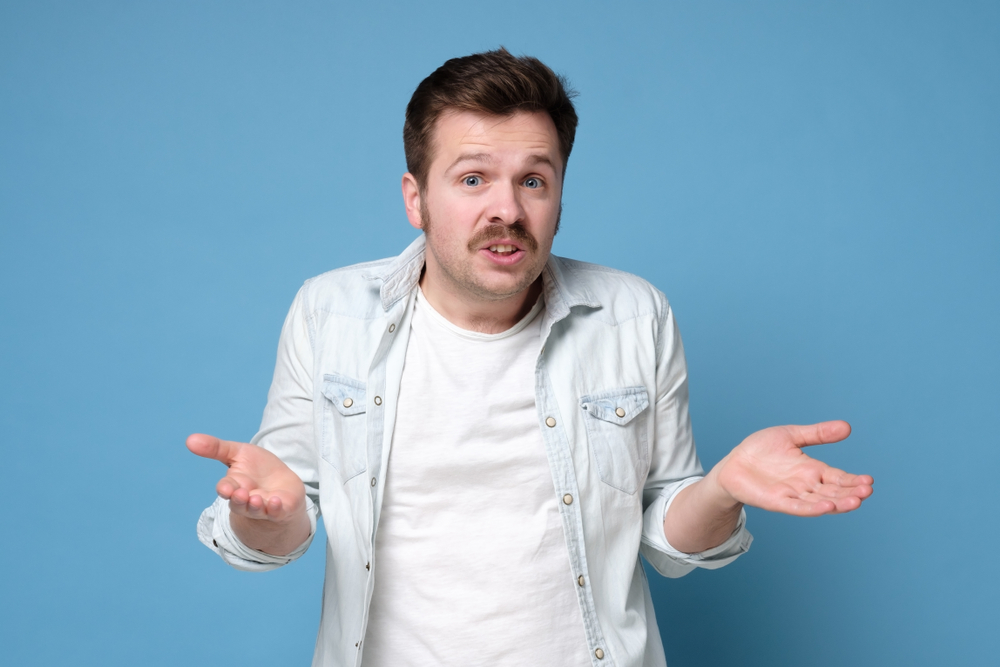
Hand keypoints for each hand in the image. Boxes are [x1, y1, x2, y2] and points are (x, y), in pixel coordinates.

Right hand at [187, 433, 309, 553]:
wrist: (282, 484)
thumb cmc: (257, 468)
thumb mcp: (238, 452)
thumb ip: (216, 448)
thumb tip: (189, 439)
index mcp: (234, 485)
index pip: (226, 488)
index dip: (225, 489)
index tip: (225, 488)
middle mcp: (246, 499)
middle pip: (239, 503)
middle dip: (239, 500)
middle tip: (241, 494)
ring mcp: (263, 506)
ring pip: (256, 509)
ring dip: (255, 505)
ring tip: (256, 499)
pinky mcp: (281, 509)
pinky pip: (277, 512)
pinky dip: (276, 508)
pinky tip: (276, 502)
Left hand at [713, 421, 873, 515]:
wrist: (733, 463)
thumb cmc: (761, 450)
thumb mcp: (791, 435)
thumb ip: (817, 433)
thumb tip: (847, 427)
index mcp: (812, 470)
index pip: (838, 477)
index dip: (853, 480)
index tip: (869, 481)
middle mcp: (806, 485)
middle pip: (833, 492)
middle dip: (850, 493)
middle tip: (867, 491)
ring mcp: (792, 494)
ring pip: (819, 502)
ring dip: (838, 503)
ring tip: (856, 501)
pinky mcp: (776, 501)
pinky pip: (797, 507)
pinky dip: (812, 508)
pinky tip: (826, 507)